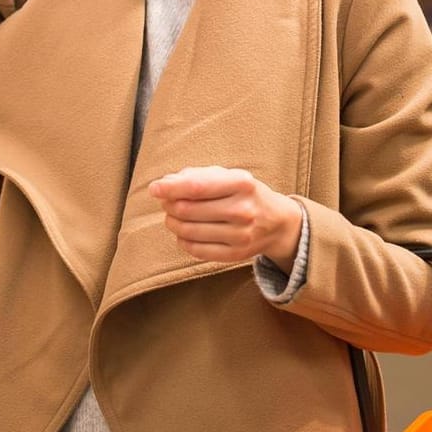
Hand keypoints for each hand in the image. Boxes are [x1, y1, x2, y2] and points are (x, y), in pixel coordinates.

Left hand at [149, 166, 304, 269]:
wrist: (277, 222)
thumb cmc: (244, 194)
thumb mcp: (228, 176)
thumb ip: (196, 176)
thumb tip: (165, 183)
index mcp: (242, 184)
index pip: (196, 187)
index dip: (170, 188)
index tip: (154, 189)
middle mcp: (243, 210)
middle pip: (187, 210)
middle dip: (169, 205)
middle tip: (167, 202)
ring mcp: (241, 235)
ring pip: (188, 231)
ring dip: (173, 223)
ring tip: (174, 216)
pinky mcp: (235, 255)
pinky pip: (196, 250)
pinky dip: (183, 241)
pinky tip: (184, 233)